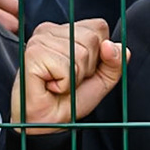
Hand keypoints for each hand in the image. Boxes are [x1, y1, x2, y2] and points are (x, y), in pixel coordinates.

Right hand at [12, 20, 124, 135]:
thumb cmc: (68, 101)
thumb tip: (113, 46)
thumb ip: (115, 62)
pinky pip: (67, 67)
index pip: (99, 27)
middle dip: (87, 67)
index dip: (99, 54)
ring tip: (58, 83)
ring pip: (80, 54)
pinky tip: (50, 86)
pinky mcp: (34, 53)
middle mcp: (50, 29)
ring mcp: (40, 39)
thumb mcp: (101, 80)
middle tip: (68, 79)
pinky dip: (65, 84)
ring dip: (75, 77)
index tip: (81, 70)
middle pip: (92, 39)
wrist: (46, 122)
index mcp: (66, 30)